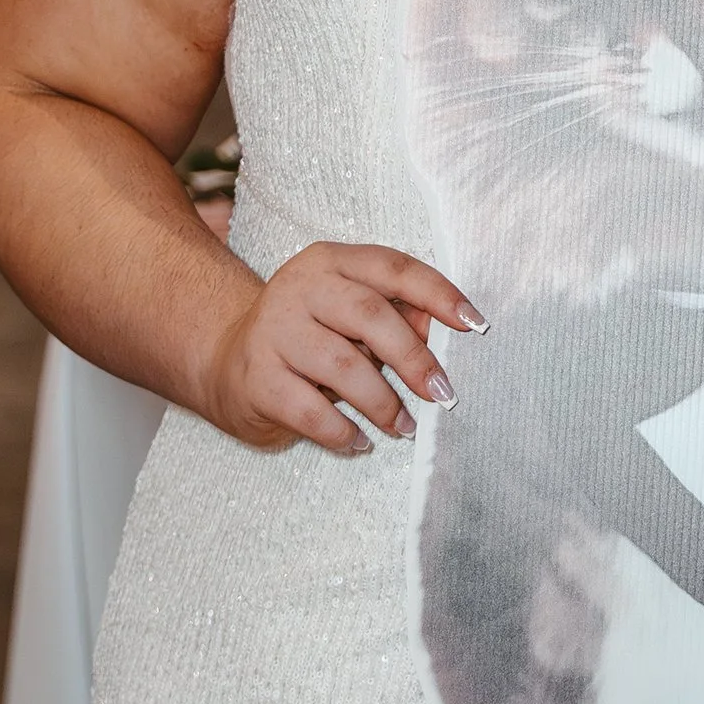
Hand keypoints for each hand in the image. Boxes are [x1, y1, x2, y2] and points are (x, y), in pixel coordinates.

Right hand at [203, 243, 482, 456]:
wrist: (227, 362)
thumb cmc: (312, 335)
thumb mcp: (351, 314)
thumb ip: (397, 313)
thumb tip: (446, 327)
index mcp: (330, 262)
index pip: (393, 268)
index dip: (438, 294)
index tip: (476, 325)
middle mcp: (299, 289)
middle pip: (371, 316)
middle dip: (415, 359)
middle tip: (443, 394)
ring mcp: (273, 332)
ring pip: (344, 366)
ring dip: (384, 403)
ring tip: (404, 427)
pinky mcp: (257, 378)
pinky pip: (311, 411)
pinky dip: (343, 432)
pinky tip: (360, 441)